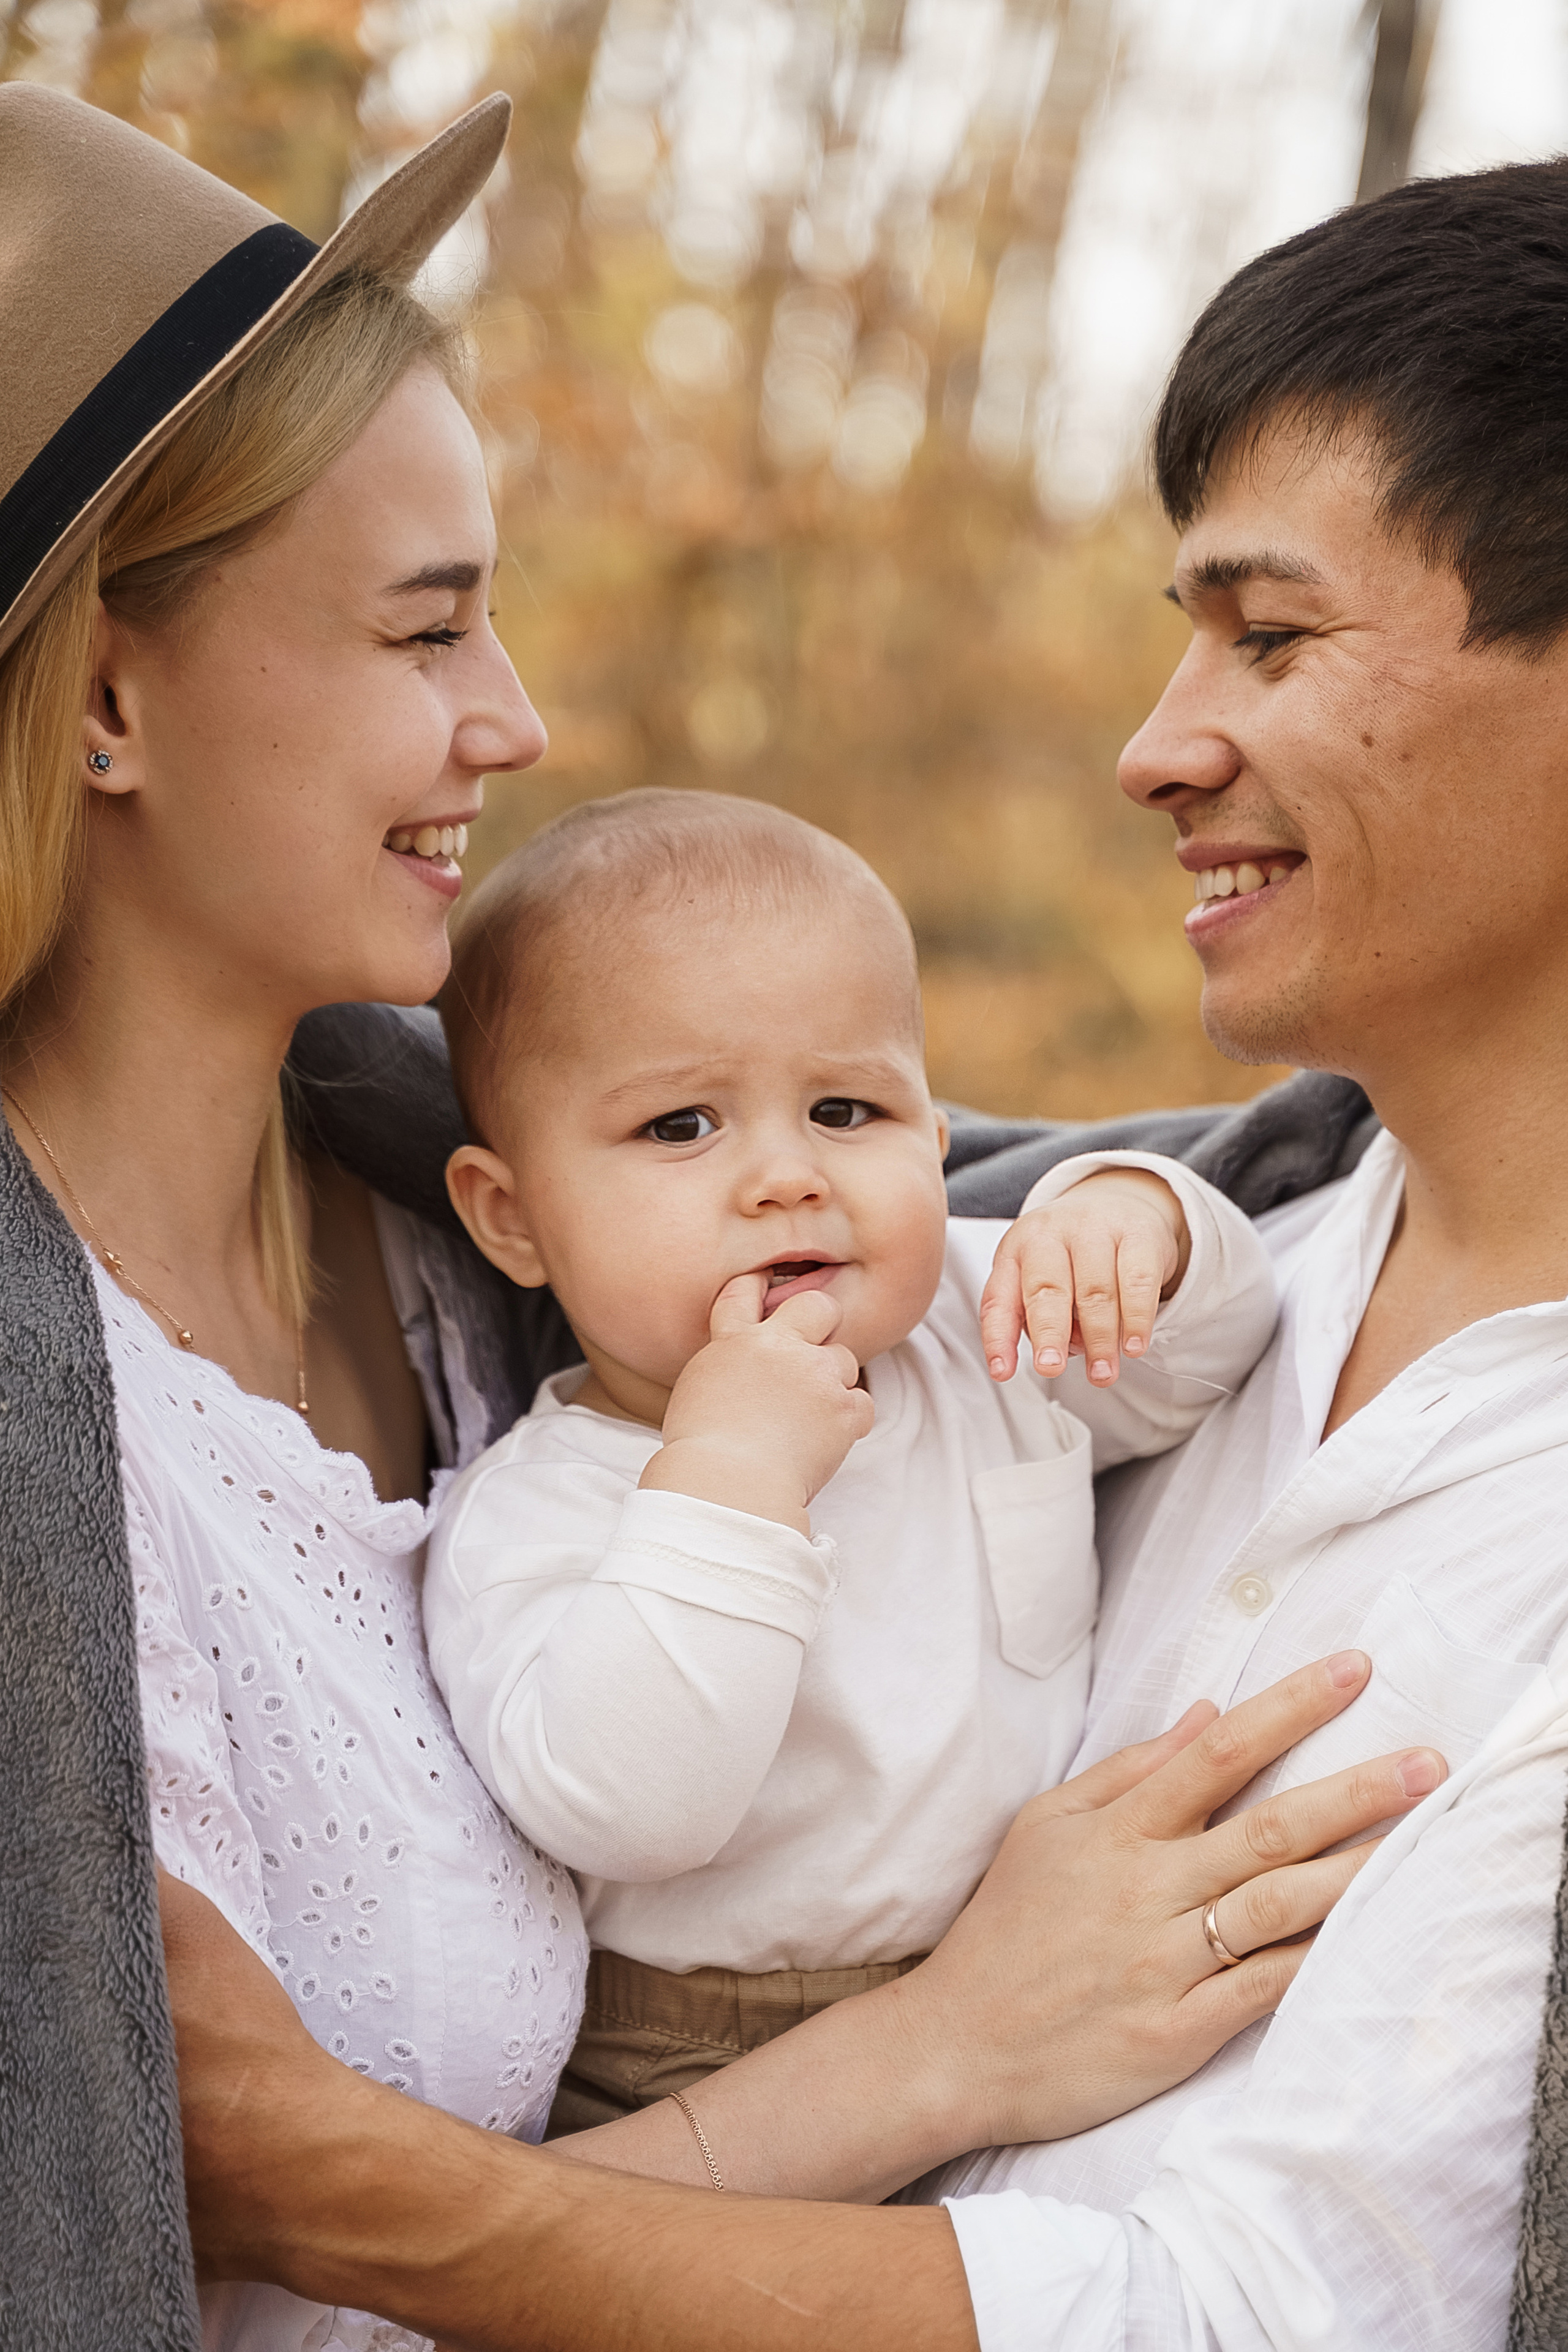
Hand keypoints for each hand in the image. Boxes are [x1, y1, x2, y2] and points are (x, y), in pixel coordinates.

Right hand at [641, 1273, 873, 1532]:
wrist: (726, 1485)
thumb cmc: (700, 1454)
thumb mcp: (696, 1394)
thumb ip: (724, 1371)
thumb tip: (742, 1377)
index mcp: (733, 1342)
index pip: (743, 1293)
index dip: (758, 1283)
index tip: (767, 1280)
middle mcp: (778, 1347)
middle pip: (817, 1305)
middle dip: (823, 1319)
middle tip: (818, 1345)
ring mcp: (815, 1374)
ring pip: (845, 1360)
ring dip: (834, 1384)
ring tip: (810, 1421)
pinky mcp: (843, 1408)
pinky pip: (862, 1404)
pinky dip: (850, 1422)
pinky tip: (827, 1442)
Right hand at [904, 1649, 1444, 2152]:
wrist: (955, 2044)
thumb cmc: (1004, 1929)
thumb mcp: (1046, 1828)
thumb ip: (1129, 1770)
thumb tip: (1205, 1713)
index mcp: (1116, 1832)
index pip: (1216, 1753)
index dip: (1288, 1709)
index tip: (1352, 1670)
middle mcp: (1146, 1889)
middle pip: (1266, 1826)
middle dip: (1353, 1790)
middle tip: (1426, 1761)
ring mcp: (1163, 1962)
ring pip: (1275, 1906)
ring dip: (1352, 1869)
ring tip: (1417, 1837)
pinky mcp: (1174, 2032)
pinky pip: (1259, 1990)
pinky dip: (1312, 1960)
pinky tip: (1362, 1935)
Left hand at [981, 1166, 1189, 1385]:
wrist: (1117, 1202)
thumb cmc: (1071, 1256)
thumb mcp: (1041, 1279)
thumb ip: (1041, 1319)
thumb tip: (1067, 1349)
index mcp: (1016, 1250)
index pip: (999, 1298)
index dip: (998, 1338)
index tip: (1003, 1372)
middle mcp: (1050, 1234)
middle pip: (1048, 1289)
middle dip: (1049, 1333)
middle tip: (1051, 1368)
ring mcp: (1095, 1228)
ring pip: (1095, 1290)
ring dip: (1099, 1339)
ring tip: (1102, 1374)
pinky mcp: (1138, 1233)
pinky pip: (1137, 1281)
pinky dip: (1136, 1319)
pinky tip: (1133, 1346)